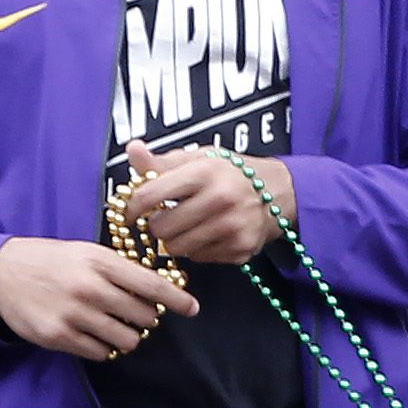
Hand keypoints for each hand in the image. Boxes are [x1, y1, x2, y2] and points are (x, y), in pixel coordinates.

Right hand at [0, 237, 194, 360]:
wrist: (2, 274)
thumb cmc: (51, 261)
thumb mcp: (86, 253)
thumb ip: (119, 270)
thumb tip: (157, 291)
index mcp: (100, 262)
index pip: (151, 284)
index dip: (177, 299)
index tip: (192, 308)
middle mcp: (90, 288)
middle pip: (143, 316)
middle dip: (145, 318)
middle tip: (132, 313)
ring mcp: (75, 315)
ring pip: (126, 339)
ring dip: (126, 336)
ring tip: (113, 325)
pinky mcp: (60, 337)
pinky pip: (100, 352)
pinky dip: (103, 346)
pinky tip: (92, 334)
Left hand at [121, 140, 286, 266]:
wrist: (277, 192)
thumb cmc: (230, 173)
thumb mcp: (198, 158)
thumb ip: (162, 161)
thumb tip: (133, 149)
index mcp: (204, 172)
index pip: (149, 195)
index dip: (132, 206)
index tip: (130, 210)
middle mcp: (219, 199)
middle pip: (161, 228)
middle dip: (156, 225)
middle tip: (164, 217)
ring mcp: (232, 227)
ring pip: (177, 248)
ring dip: (175, 239)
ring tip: (186, 224)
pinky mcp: (240, 249)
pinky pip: (199, 258)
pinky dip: (197, 249)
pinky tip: (207, 233)